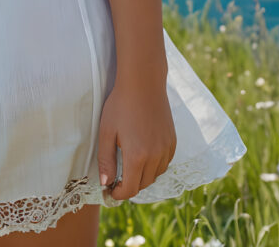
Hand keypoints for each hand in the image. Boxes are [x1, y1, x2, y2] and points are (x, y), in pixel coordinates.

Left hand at [98, 75, 176, 201]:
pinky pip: (164, 163)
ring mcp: (166, 149)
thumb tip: (106, 183)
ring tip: (129, 166)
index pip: (130, 190)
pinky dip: (155, 165)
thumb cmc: (120, 105)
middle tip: (116, 179)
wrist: (143, 83)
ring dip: (142, 176)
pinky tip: (144, 155)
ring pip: (155, 175)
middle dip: (129, 185)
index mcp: (137, 156)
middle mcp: (155, 156)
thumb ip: (106, 160)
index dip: (118, 194)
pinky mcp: (172, 141)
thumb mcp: (107, 132)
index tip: (110, 190)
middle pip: (143, 184)